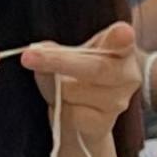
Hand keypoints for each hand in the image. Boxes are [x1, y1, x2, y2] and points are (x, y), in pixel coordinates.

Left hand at [22, 22, 140, 142]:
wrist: (87, 114)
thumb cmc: (83, 75)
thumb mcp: (74, 55)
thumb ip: (61, 52)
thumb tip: (37, 52)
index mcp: (123, 48)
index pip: (124, 40)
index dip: (122, 37)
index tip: (121, 33)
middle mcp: (128, 75)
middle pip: (96, 68)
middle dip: (58, 61)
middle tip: (29, 57)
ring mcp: (117, 102)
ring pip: (73, 91)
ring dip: (53, 88)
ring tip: (55, 86)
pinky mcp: (103, 123)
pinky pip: (70, 114)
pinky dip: (58, 108)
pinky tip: (62, 105)